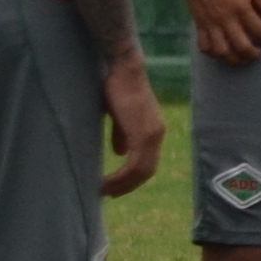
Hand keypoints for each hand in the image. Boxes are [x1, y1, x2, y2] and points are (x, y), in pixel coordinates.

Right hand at [99, 55, 164, 198]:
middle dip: (127, 186)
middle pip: (146, 171)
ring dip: (122, 185)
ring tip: (103, 191)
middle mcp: (157, 134)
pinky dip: (120, 177)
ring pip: (141, 171)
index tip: (116, 186)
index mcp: (153, 130)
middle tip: (108, 194)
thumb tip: (119, 152)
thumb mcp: (119, 115)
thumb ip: (122, 133)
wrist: (122, 67)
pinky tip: (105, 182)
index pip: (147, 162)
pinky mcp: (143, 133)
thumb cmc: (116, 85)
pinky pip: (134, 165)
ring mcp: (152, 134)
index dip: (133, 178)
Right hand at [178, 0, 260, 68]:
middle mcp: (226, 19)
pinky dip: (213, 53)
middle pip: (241, 46)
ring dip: (233, 59)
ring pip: (222, 51)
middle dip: (252, 54)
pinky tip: (221, 52)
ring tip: (241, 58)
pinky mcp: (199, 25)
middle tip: (257, 53)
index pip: (258, 30)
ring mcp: (211, 23)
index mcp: (241, 7)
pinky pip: (204, 46)